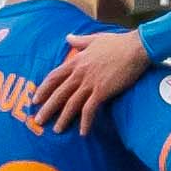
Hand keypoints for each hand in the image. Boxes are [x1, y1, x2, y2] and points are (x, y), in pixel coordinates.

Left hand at [33, 30, 151, 135]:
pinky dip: (85, 122)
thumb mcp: (95, 38)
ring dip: (63, 118)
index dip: (44, 89)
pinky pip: (89, 109)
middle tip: (38, 120)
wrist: (135, 48)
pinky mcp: (102, 91)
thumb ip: (80, 41)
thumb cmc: (118, 43)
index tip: (35, 99)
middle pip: (58, 93)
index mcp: (77, 61)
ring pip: (71, 103)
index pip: (54, 77)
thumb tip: (68, 37)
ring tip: (56, 130)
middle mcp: (80, 73)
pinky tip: (83, 132)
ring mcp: (90, 83)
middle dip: (47, 108)